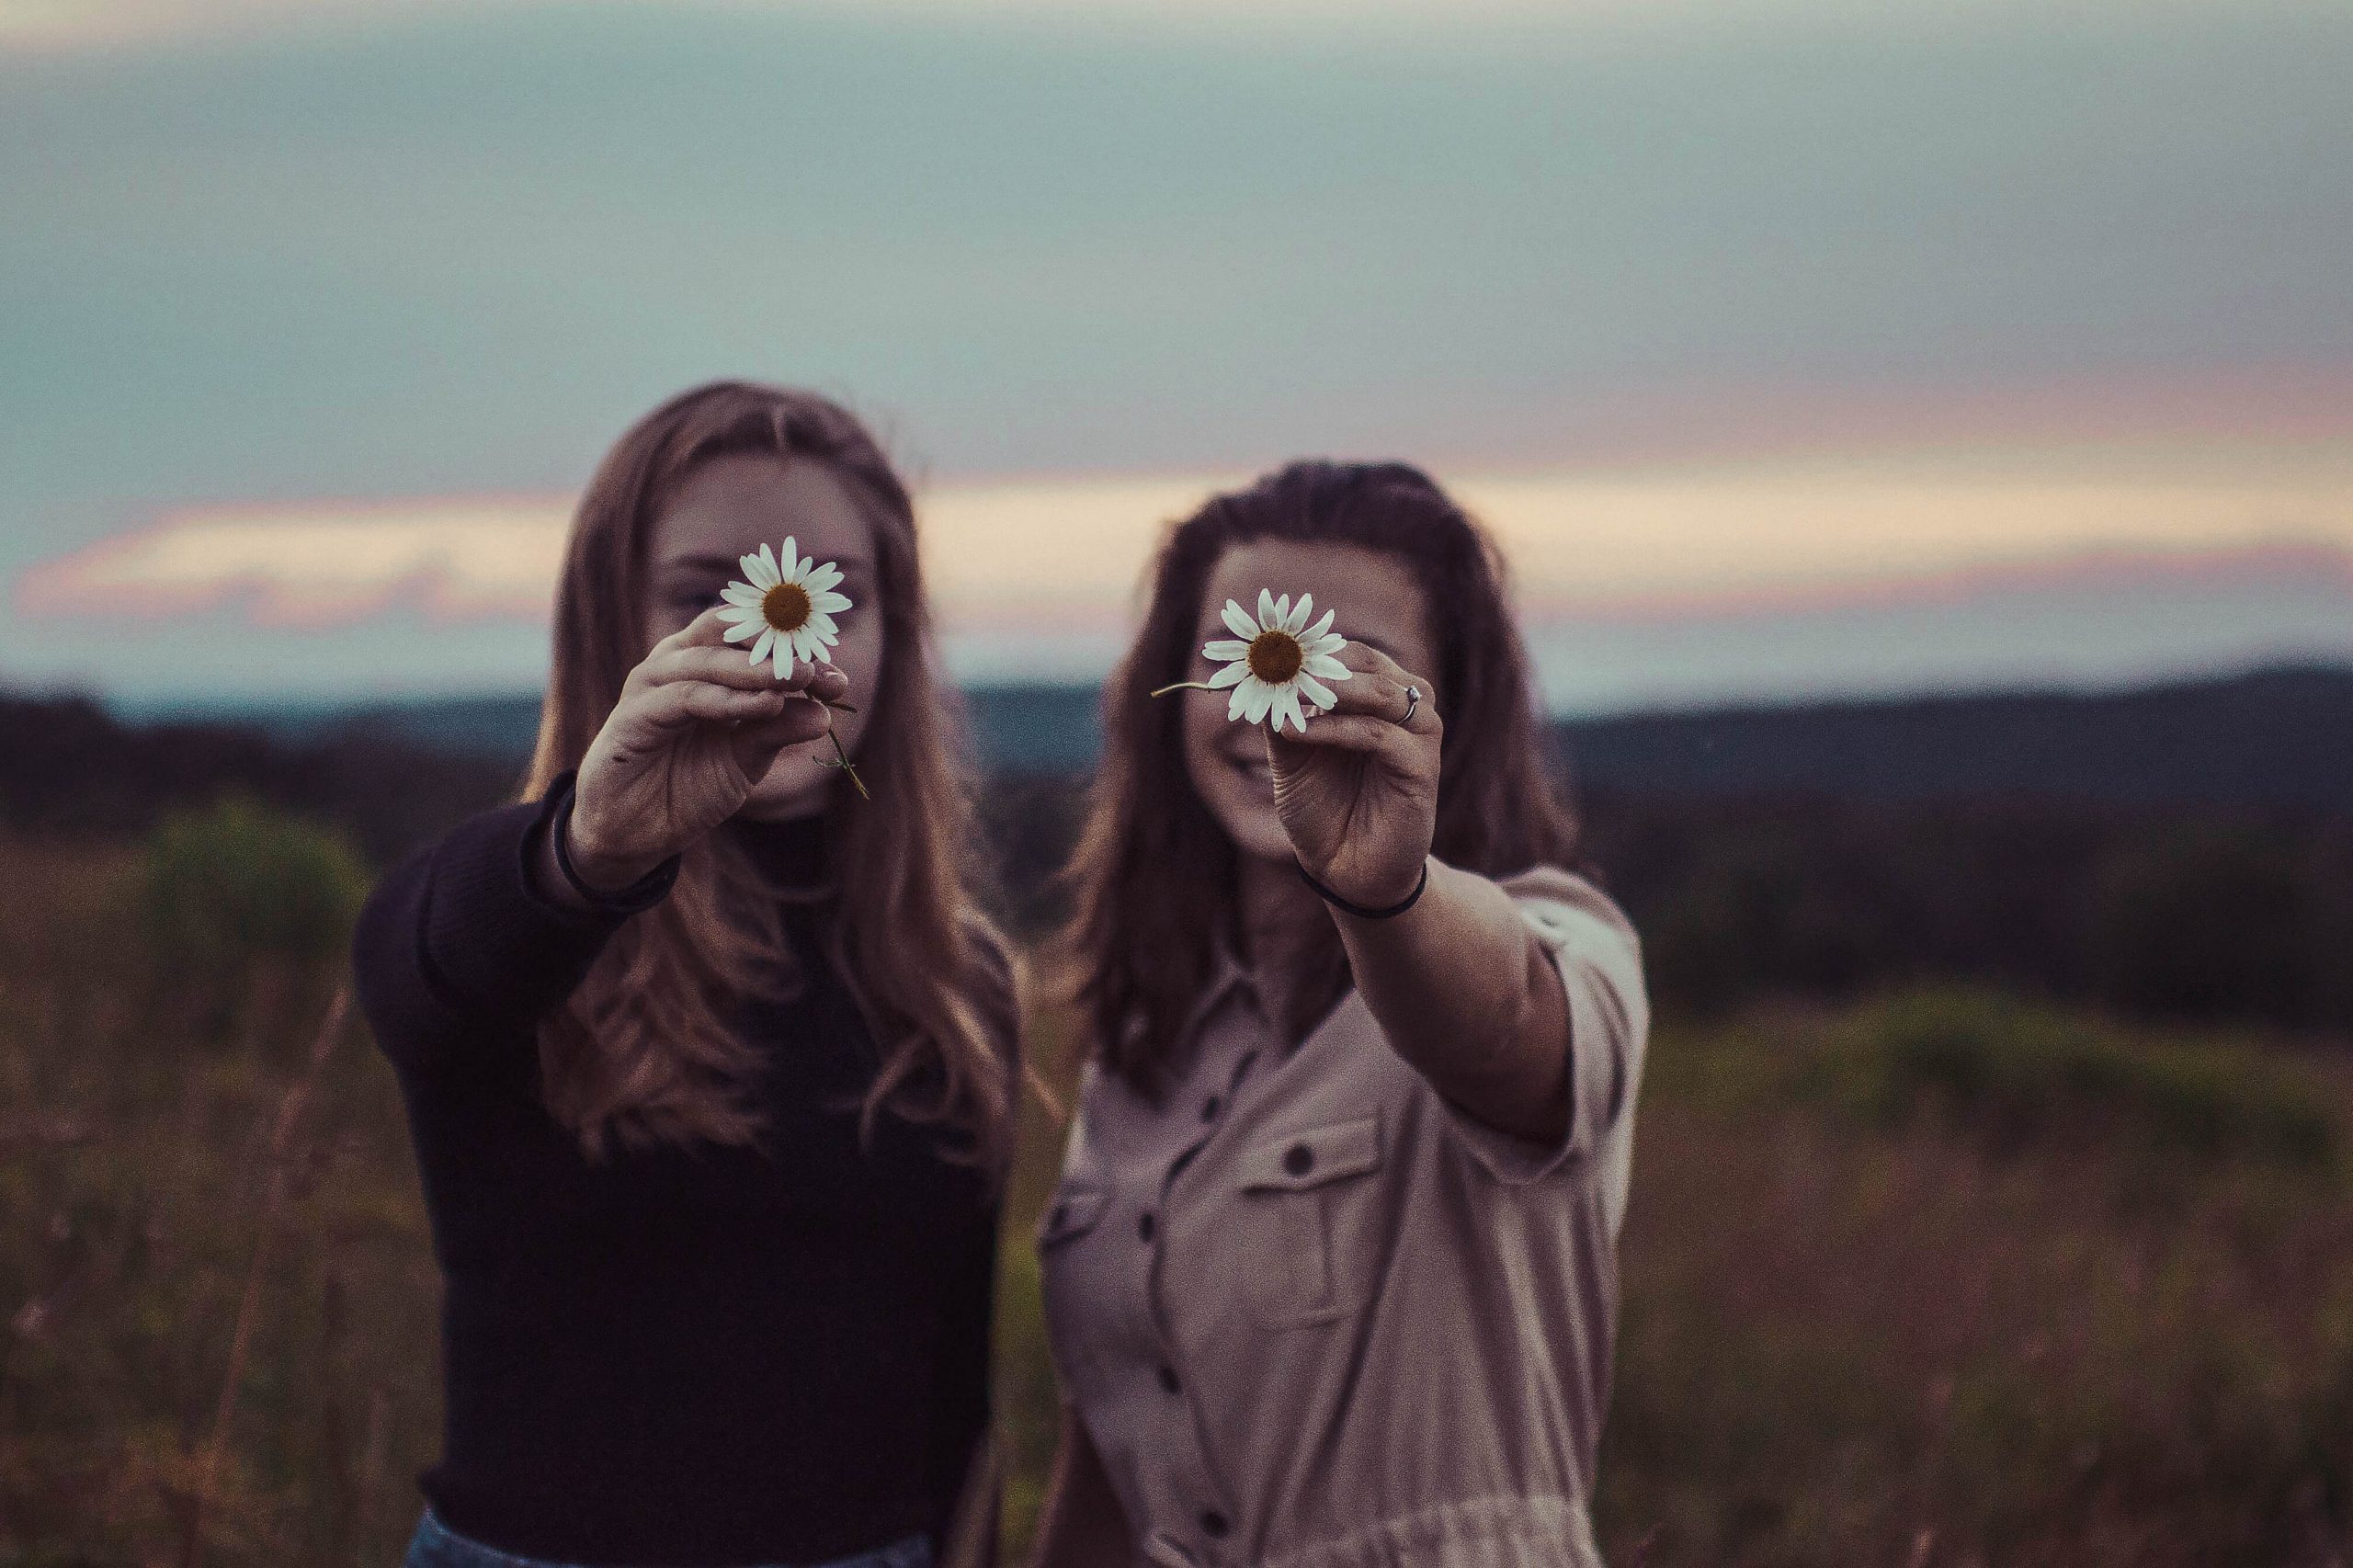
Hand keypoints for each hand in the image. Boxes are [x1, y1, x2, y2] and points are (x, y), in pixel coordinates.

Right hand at [568, 604, 849, 886]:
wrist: (635, 832)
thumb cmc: (688, 784)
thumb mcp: (745, 758)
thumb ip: (778, 730)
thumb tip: (825, 714)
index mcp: (702, 663)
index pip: (750, 635)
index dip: (795, 649)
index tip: (837, 676)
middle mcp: (675, 663)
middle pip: (728, 634)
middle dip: (779, 650)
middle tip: (819, 670)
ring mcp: (650, 686)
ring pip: (707, 661)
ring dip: (757, 669)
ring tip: (799, 680)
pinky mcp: (632, 716)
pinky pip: (684, 698)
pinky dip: (726, 700)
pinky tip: (764, 706)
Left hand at [1265, 642, 1440, 908]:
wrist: (1345, 870)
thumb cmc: (1324, 809)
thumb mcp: (1292, 756)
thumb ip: (1283, 714)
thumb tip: (1259, 674)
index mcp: (1380, 697)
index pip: (1353, 653)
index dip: (1312, 648)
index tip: (1268, 649)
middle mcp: (1407, 709)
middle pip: (1369, 664)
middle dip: (1319, 664)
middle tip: (1276, 666)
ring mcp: (1419, 737)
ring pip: (1380, 693)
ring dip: (1330, 690)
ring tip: (1288, 695)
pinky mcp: (1421, 769)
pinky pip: (1378, 735)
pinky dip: (1335, 729)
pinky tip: (1299, 731)